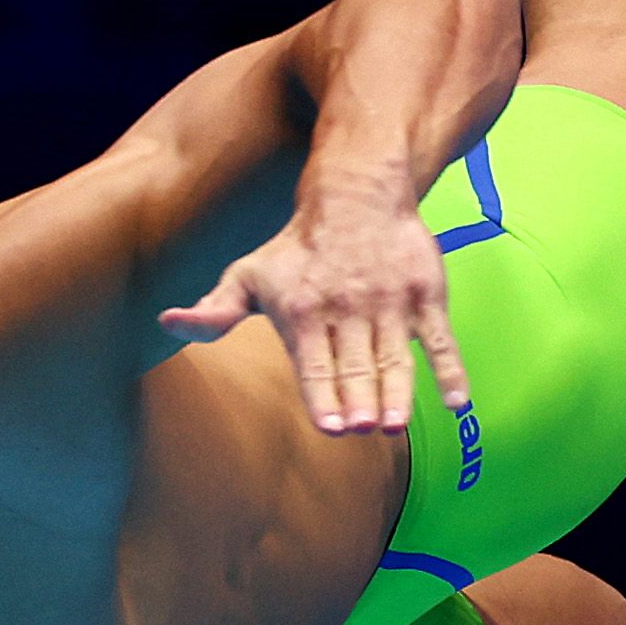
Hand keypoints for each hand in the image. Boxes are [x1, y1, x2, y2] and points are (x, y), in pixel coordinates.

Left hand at [158, 198, 470, 435]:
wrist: (355, 196)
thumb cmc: (294, 249)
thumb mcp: (247, 275)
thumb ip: (214, 310)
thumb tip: (167, 323)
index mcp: (304, 311)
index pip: (314, 362)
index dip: (322, 393)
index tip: (331, 426)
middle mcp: (347, 308)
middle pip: (355, 363)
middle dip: (359, 397)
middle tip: (363, 428)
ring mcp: (390, 302)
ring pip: (395, 356)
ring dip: (397, 391)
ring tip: (394, 424)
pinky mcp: (425, 293)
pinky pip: (440, 338)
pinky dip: (451, 370)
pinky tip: (458, 403)